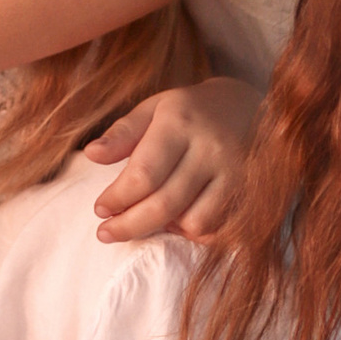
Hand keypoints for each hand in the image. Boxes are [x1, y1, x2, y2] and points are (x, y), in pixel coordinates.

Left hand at [87, 77, 261, 245]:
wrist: (246, 105)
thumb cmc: (188, 111)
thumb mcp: (153, 109)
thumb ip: (122, 133)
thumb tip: (91, 154)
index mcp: (179, 123)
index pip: (143, 174)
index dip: (117, 198)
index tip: (100, 209)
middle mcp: (210, 147)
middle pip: (164, 204)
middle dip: (129, 225)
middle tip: (106, 233)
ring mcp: (234, 171)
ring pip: (192, 222)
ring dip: (163, 228)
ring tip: (148, 217)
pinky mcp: (249, 190)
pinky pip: (217, 227)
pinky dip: (192, 230)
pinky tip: (178, 218)